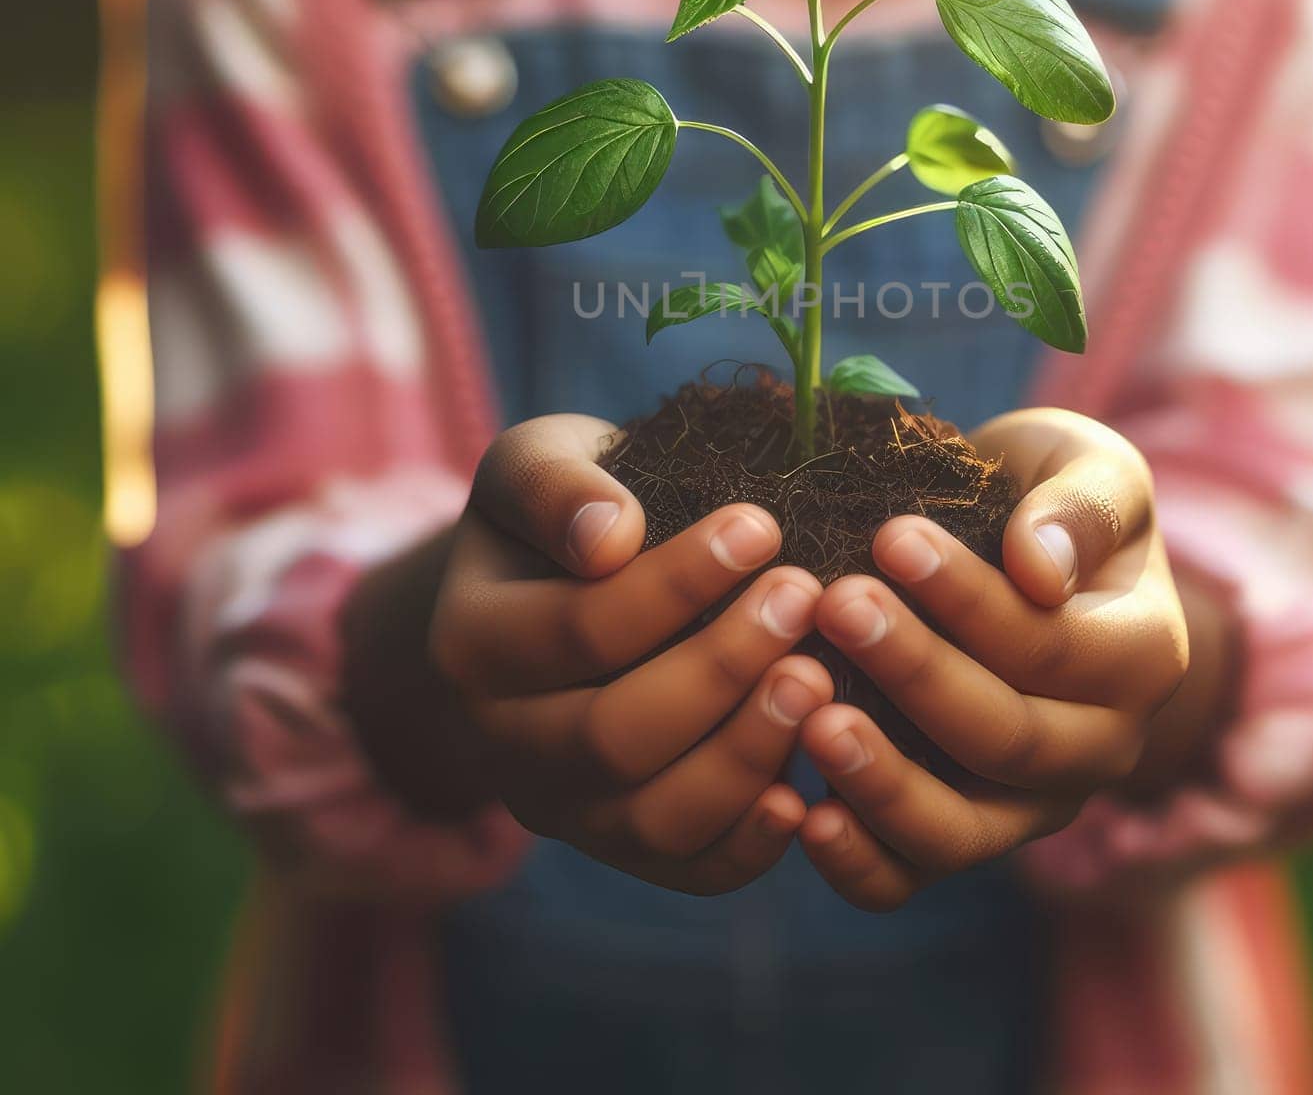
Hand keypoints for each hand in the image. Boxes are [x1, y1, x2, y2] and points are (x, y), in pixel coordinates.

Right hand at [428, 415, 832, 893]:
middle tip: (805, 596)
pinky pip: (686, 871)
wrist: (554, 583)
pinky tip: (808, 790)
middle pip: (615, 737)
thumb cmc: (565, 510)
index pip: (583, 629)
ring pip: (653, 818)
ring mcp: (561, 807)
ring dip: (747, 753)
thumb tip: (610, 537)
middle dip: (723, 668)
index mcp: (471, 644)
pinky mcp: (621, 844)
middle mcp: (501, 743)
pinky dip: (749, 844)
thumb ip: (554, 486)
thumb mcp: (540, 462)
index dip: (678, 584)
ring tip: (821, 677)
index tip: (762, 526)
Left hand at [794, 409, 1202, 910]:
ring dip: (884, 781)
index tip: (891, 537)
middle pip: (1005, 736)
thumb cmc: (1045, 494)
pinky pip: (910, 876)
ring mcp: (1030, 806)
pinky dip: (857, 862)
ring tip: (813, 721)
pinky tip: (800, 815)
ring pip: (960, 829)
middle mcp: (1101, 748)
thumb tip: (1040, 569)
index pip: (1050, 643)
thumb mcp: (1085, 464)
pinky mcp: (962, 834)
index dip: (969, 598)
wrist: (1019, 550)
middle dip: (914, 671)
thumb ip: (1079, 505)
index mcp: (1144, 657)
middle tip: (835, 605)